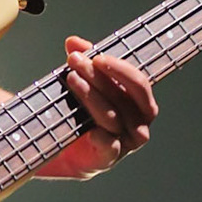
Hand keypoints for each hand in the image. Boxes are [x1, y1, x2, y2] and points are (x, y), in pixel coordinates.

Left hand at [40, 36, 157, 179]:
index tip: (97, 56)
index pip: (139, 83)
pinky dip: (102, 138)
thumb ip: (82, 60)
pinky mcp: (107, 159)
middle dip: (101, 77)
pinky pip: (110, 147)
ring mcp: (124, 143)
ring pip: (114, 117)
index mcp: (139, 103)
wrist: (61, 149)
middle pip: (127, 98)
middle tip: (76, 61)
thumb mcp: (81, 81)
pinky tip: (90, 131)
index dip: (121, 68)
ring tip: (71, 79)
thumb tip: (74, 41)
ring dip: (92, 97)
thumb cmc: (79, 112)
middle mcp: (138, 123)